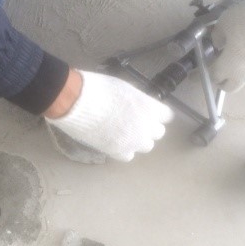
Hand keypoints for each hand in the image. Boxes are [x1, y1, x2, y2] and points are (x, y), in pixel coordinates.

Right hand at [45, 70, 172, 161]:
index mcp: (150, 107)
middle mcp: (146, 127)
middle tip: (134, 122)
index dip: (158, 114)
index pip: (167, 116)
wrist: (77, 103)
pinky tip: (114, 141)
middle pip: (158, 132)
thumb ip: (139, 101)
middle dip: (148, 127)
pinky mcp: (118, 152)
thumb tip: (140, 108)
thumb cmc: (100, 89)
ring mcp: (133, 142)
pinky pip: (129, 156)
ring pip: (146, 146)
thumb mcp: (126, 89)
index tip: (149, 112)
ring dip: (138, 140)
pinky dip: (124, 150)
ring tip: (124, 133)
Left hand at [211, 0, 244, 91]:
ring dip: (243, 79)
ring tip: (243, 64)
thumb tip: (219, 44)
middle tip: (224, 67)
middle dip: (225, 80)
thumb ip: (218, 35)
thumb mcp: (226, 19)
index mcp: (230, 66)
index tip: (209, 63)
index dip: (210, 69)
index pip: (215, 76)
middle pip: (232, 88)